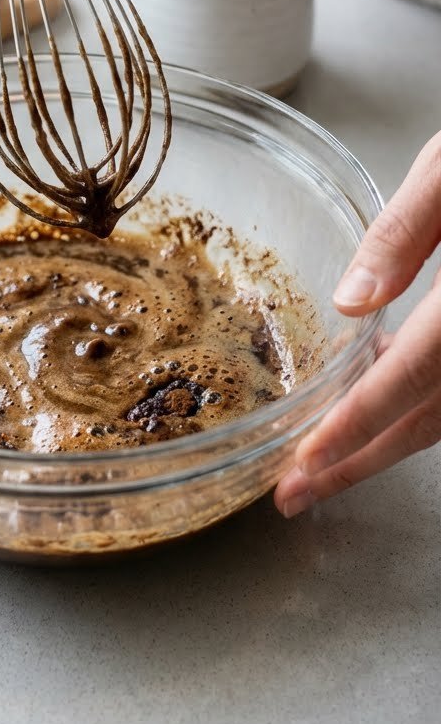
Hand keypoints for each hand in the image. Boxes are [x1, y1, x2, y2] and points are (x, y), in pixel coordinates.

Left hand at [276, 134, 440, 515]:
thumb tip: (351, 300)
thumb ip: (404, 232)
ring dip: (389, 441)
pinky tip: (386, 396)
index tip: (305, 463)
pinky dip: (424, 405)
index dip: (355, 427)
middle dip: (359, 462)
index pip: (411, 377)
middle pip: (432, 420)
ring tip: (326, 459)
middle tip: (296, 492)